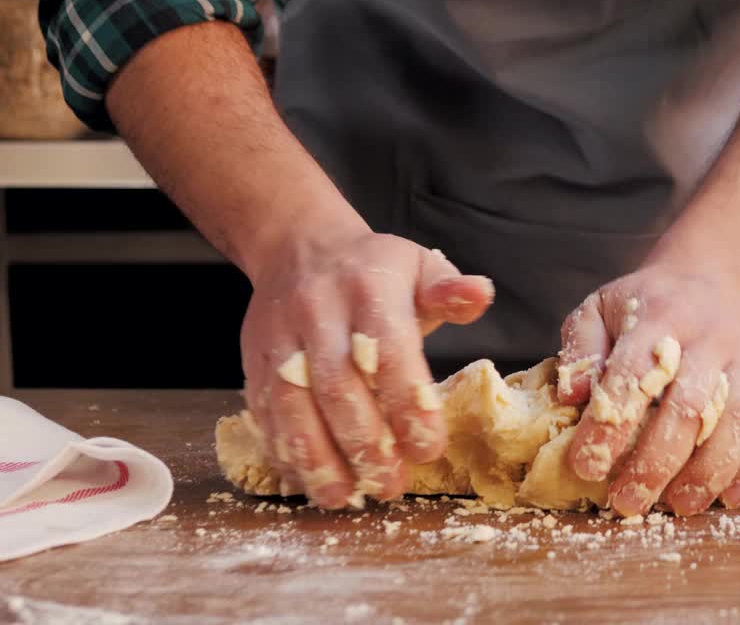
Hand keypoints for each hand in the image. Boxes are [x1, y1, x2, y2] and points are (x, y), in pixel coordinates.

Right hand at [239, 229, 492, 508]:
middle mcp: (318, 312)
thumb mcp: (419, 266)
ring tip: (343, 496)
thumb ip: (449, 291)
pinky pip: (263, 412)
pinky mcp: (253, 362)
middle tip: (390, 485)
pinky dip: (284, 451)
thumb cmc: (373, 271)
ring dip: (316, 457)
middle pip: (336, 385)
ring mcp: (279, 338)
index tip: (429, 448)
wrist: (298, 248)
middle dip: (363, 443)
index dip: (407, 401)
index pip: (387, 349)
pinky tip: (307, 482)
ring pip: (291, 404)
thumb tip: (480, 295)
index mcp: (368, 287)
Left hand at [558, 267, 739, 516]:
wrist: (712, 277)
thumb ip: (582, 348)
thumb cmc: (647, 304)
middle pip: (690, 406)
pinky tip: (731, 498)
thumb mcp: (600, 308)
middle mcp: (709, 338)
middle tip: (629, 502)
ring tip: (680, 506)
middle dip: (657, 462)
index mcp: (658, 318)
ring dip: (710, 472)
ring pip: (739, 420)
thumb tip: (572, 396)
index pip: (634, 376)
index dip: (610, 426)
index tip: (586, 466)